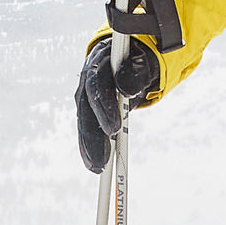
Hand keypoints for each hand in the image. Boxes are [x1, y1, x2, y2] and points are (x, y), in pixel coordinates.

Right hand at [72, 38, 160, 173]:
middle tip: (102, 159)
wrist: (126, 56)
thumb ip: (135, 73)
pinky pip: (86, 127)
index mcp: (99, 62)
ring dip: (89, 145)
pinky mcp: (87, 106)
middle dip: (93, 135)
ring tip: (97, 167)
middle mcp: (87, 78)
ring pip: (83, 120)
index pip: (97, 84)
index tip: (114, 129)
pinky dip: (89, 145)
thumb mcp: (142, 63)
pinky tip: (94, 163)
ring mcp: (85, 92)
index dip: (103, 107)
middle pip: (86, 108)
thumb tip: (126, 88)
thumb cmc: (135, 61)